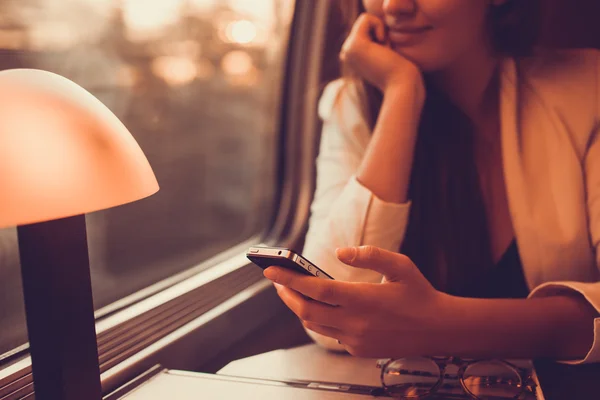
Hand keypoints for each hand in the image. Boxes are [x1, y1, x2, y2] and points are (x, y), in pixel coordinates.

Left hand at [264, 246, 448, 357]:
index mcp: (363, 299)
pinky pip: (330, 335)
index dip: (290, 280)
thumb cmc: (420, 293)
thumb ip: (369, 254)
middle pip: (307, 310)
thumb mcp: (400, 265)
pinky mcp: (358, 350)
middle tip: (278, 281)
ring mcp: (355, 340)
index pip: (316, 290)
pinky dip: (321, 320)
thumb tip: (340, 252)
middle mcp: (355, 323)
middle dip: (287, 295)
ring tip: (296, 293)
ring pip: (315, 325)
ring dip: (301, 308)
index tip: (271, 270)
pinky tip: (323, 308)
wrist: (439, 329)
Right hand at [340, 13, 424, 98]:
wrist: (401, 86)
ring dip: (381, 32)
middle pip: (365, 24)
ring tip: (384, 52)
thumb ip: (377, 47)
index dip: (381, 37)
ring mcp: (348, 50)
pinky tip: (383, 45)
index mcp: (352, 58)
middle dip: (380, 34)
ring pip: (364, 20)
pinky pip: (366, 18)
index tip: (385, 57)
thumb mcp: (386, 57)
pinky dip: (379, 26)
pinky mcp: (354, 44)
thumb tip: (377, 41)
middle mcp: (347, 54)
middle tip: (385, 55)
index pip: (365, 30)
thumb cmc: (400, 74)